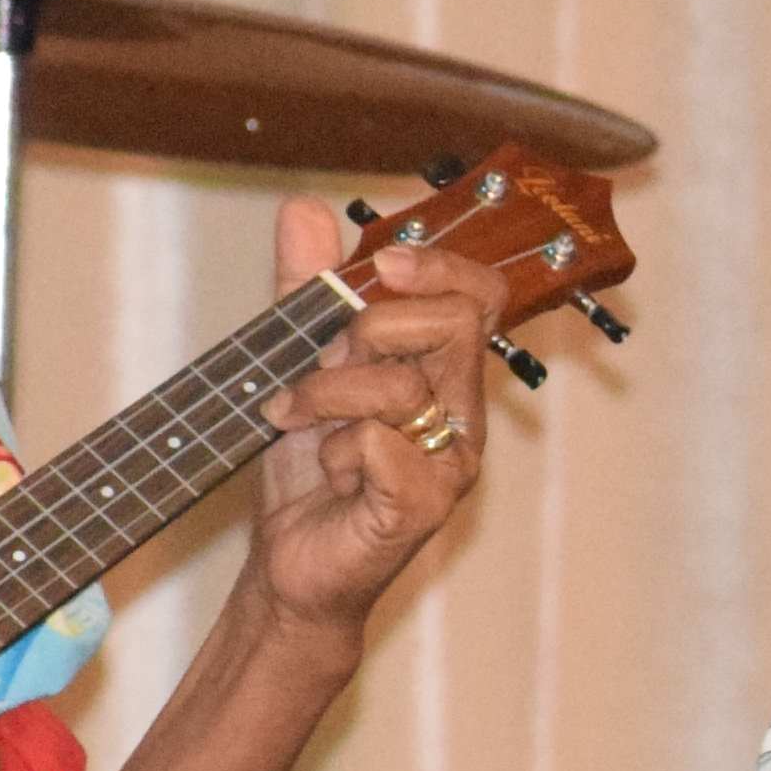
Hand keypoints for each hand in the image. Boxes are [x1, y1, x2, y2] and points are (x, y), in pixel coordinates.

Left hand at [249, 203, 519, 633]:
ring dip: (324, 395)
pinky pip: (378, 445)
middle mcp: (461, 413)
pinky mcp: (421, 507)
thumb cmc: (309, 471)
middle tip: (322, 362)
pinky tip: (329, 474)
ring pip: (401, 386)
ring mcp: (448, 463)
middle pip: (454, 323)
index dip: (441, 267)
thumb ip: (307, 287)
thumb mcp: (299, 359)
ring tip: (295, 421)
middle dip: (370, 327)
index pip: (482, 296)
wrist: (289, 562)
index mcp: (444, 372)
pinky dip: (335, 451)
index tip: (385, 265)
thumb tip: (306, 209)